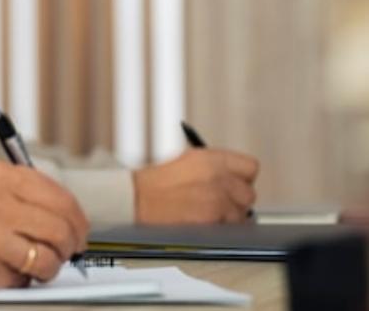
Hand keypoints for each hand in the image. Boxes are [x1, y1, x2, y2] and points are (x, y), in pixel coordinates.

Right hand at [0, 160, 88, 287]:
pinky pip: (23, 279)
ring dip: (49, 266)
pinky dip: (21, 280)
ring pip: (48, 257)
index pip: (59, 197)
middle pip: (61, 227)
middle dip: (71, 245)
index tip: (78, 229)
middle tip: (66, 251)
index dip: (76, 218)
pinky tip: (4, 270)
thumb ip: (20, 192)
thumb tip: (64, 214)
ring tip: (36, 265)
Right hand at [133, 148, 259, 223]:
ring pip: (242, 213)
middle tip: (223, 204)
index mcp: (211, 158)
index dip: (243, 178)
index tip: (237, 184)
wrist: (136, 199)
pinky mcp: (213, 217)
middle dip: (237, 201)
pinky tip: (204, 223)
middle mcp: (218, 175)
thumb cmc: (154, 183)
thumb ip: (213, 168)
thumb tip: (232, 180)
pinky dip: (221, 228)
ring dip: (230, 217)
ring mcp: (218, 197)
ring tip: (209, 215)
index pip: (250, 167)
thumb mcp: (187, 162)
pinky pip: (230, 227)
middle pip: (249, 193)